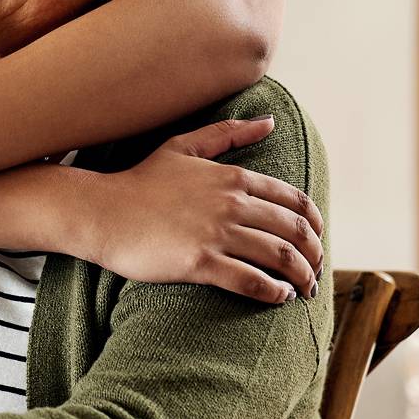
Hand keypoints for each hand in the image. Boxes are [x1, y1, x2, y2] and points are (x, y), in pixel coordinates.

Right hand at [83, 116, 324, 302]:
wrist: (101, 211)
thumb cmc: (140, 181)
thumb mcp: (185, 146)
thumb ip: (229, 133)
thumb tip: (270, 122)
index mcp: (233, 177)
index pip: (294, 201)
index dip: (315, 224)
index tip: (317, 240)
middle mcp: (231, 203)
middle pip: (295, 231)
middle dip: (314, 254)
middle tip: (315, 271)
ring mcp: (216, 233)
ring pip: (279, 257)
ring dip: (301, 277)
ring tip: (304, 289)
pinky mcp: (200, 263)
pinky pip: (250, 280)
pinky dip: (273, 291)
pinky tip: (279, 297)